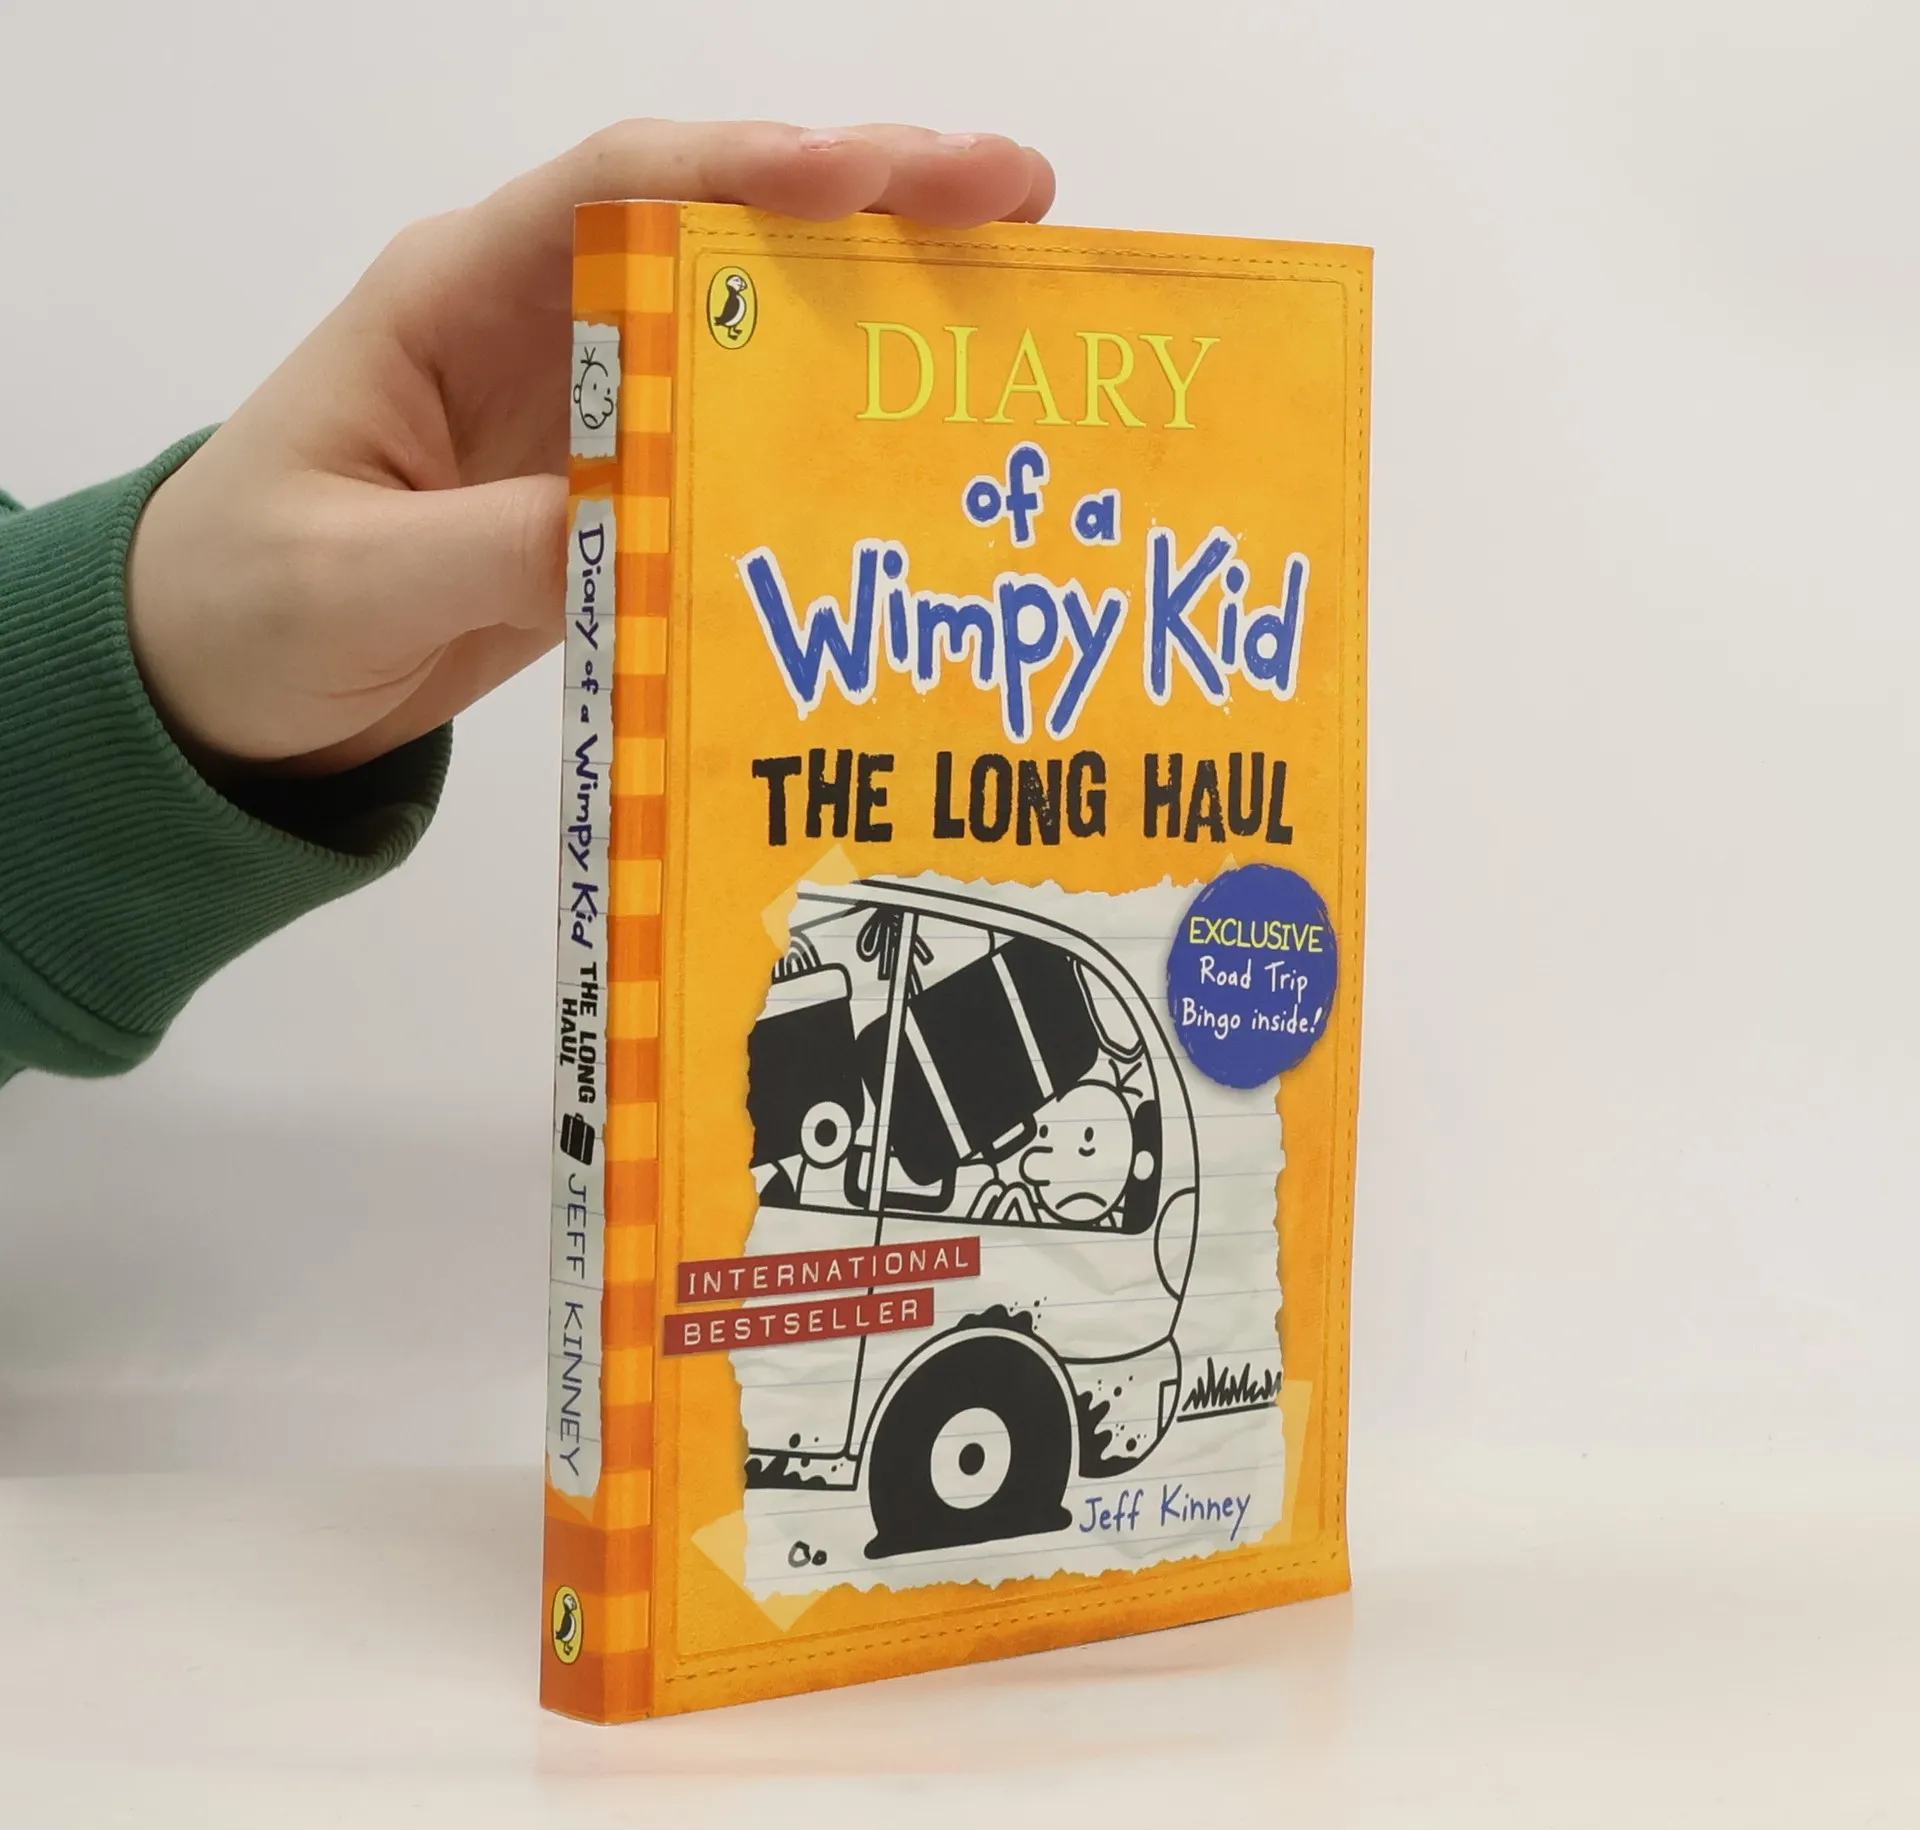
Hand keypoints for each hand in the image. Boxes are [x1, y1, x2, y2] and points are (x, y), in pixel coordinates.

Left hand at [125, 121, 1054, 777]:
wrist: (218, 689)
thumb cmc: (241, 606)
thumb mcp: (355, 579)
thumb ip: (492, 549)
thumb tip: (650, 530)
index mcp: (456, 298)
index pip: (617, 188)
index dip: (751, 170)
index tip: (874, 180)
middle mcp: (538, 327)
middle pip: (719, 233)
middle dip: (869, 206)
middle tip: (1020, 201)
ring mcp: (584, 411)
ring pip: (747, 330)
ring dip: (873, 311)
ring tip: (1012, 301)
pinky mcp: (611, 496)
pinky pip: (734, 446)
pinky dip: (826, 436)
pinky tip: (912, 454)